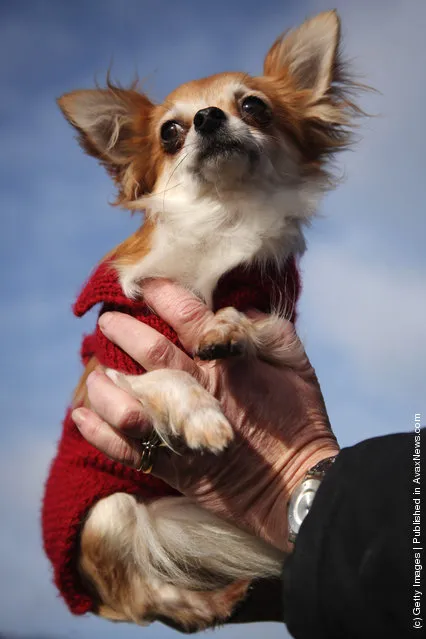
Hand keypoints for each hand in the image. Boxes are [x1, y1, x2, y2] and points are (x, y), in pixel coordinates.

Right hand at [73, 279, 338, 550]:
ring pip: (135, 397)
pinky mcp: (171, 462)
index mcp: (218, 359)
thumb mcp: (292, 364)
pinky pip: (130, 447)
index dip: (167, 298)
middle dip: (129, 334)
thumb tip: (229, 312)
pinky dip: (104, 435)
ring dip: (113, 388)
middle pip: (152, 352)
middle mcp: (194, 385)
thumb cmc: (299, 418)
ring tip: (102, 377)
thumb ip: (264, 331)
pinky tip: (83, 417)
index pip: (187, 319)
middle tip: (109, 322)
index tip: (146, 284)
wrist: (299, 480)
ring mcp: (179, 422)